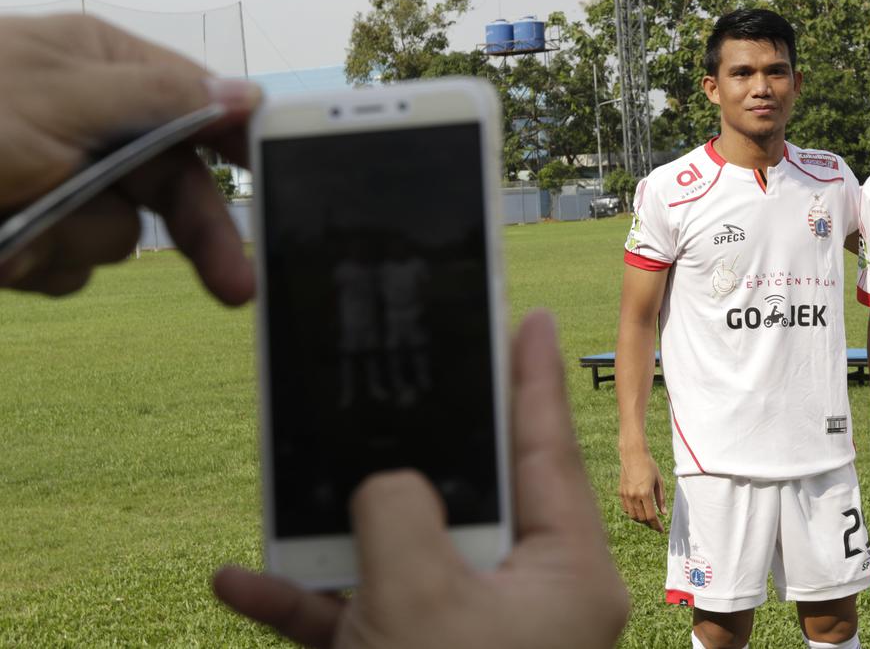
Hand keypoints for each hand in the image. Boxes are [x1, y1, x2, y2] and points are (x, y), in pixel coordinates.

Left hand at [0, 14, 260, 303]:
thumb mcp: (58, 99)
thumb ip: (159, 98)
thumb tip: (245, 95)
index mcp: (104, 67)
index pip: (199, 104)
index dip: (242, 146)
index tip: (283, 183)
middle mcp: (90, 123)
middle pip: (175, 186)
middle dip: (197, 237)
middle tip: (237, 289)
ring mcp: (62, 180)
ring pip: (121, 235)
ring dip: (76, 240)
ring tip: (19, 218)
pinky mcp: (34, 231)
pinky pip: (73, 267)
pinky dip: (42, 263)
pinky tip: (3, 246)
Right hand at [213, 311, 629, 648]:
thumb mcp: (421, 599)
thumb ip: (400, 515)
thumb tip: (387, 485)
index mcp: (560, 575)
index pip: (546, 453)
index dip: (532, 379)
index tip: (526, 319)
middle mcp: (523, 601)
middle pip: (469, 499)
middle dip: (418, 450)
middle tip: (404, 377)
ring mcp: (467, 641)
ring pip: (404, 559)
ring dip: (341, 532)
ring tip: (300, 479)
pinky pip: (363, 622)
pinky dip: (311, 603)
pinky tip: (243, 582)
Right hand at [618, 447, 665, 531]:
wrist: (633, 455)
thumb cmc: (649, 466)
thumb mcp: (659, 481)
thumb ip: (661, 499)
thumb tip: (664, 513)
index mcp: (645, 493)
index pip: (651, 516)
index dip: (657, 525)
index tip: (661, 530)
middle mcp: (634, 496)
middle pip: (642, 518)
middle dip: (649, 523)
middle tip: (655, 523)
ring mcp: (626, 495)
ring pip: (633, 515)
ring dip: (641, 519)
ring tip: (647, 517)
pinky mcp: (621, 492)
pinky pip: (626, 508)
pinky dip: (632, 512)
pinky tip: (638, 510)